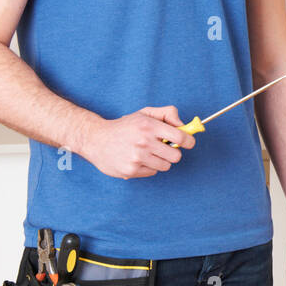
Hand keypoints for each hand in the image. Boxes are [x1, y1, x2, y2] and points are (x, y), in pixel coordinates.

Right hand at [78, 106, 195, 178]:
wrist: (96, 139)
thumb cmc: (125, 126)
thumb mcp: (145, 113)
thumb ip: (167, 114)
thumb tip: (184, 125)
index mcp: (149, 126)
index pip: (181, 137)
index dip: (189, 141)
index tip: (188, 143)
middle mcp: (144, 142)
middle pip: (176, 156)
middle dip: (173, 152)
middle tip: (164, 148)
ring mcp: (137, 157)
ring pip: (166, 166)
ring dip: (161, 160)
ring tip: (149, 153)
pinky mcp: (131, 170)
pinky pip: (153, 172)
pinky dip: (149, 167)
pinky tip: (138, 159)